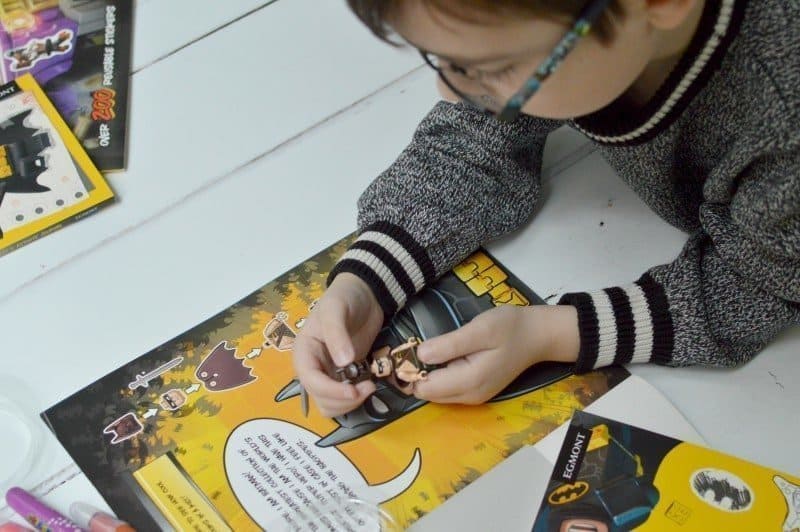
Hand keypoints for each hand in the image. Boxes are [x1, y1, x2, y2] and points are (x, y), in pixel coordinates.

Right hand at [293, 273, 383, 416]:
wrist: (365, 294)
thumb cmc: (344, 297)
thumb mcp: (336, 309)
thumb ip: (337, 334)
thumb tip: (343, 362)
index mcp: (304, 352)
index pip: (311, 380)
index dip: (330, 391)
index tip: (354, 391)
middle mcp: (313, 367)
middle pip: (321, 399)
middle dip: (343, 400)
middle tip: (368, 387)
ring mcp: (330, 373)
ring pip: (332, 405)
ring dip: (350, 403)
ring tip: (370, 386)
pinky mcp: (346, 376)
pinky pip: (346, 398)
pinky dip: (357, 398)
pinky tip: (370, 383)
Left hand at [413, 305, 578, 404]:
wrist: (537, 336)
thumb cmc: (510, 327)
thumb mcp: (480, 329)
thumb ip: (449, 344)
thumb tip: (419, 355)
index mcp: (470, 381)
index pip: (424, 388)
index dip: (412, 371)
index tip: (410, 348)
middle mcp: (470, 396)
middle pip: (427, 394)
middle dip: (418, 374)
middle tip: (420, 345)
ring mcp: (474, 396)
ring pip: (436, 393)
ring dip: (428, 374)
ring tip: (434, 347)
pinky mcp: (476, 392)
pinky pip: (448, 389)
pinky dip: (440, 375)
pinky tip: (446, 355)